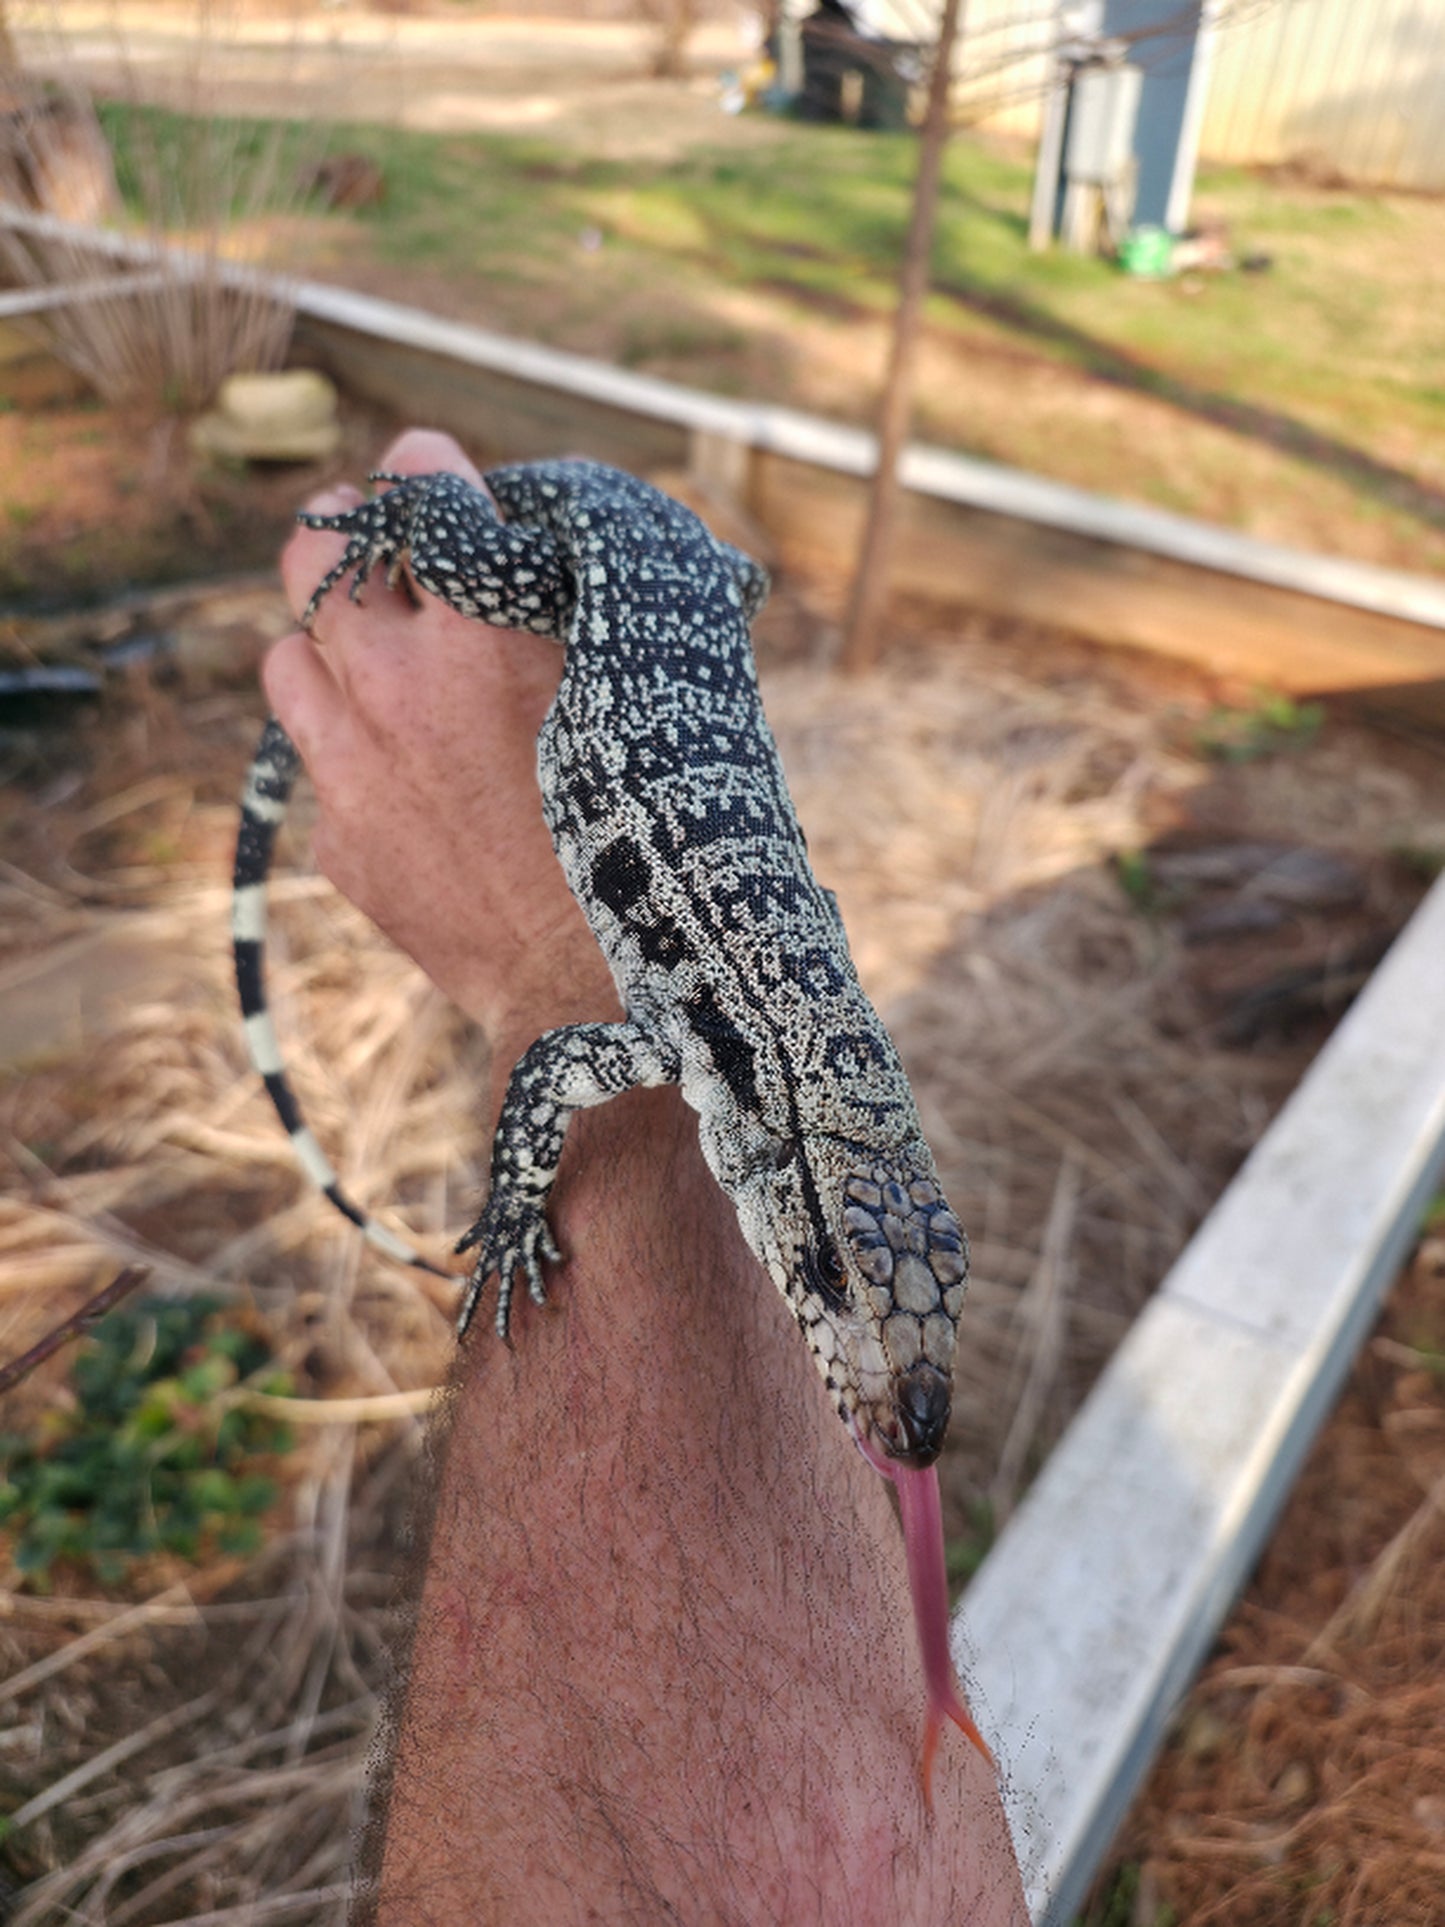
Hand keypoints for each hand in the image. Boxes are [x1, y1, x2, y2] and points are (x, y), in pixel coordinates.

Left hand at [263, 428, 615, 1071]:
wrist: (601, 986)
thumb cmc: (654, 838)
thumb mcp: (649, 701)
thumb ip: (594, 617)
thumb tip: (576, 563)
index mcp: (489, 627)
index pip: (421, 483)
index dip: (433, 470)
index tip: (443, 481)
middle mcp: (401, 682)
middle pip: (317, 550)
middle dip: (345, 535)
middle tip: (378, 550)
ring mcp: (354, 762)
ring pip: (288, 653)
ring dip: (331, 647)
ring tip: (376, 668)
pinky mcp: (340, 835)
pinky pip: (317, 761)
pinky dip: (351, 751)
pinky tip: (405, 778)